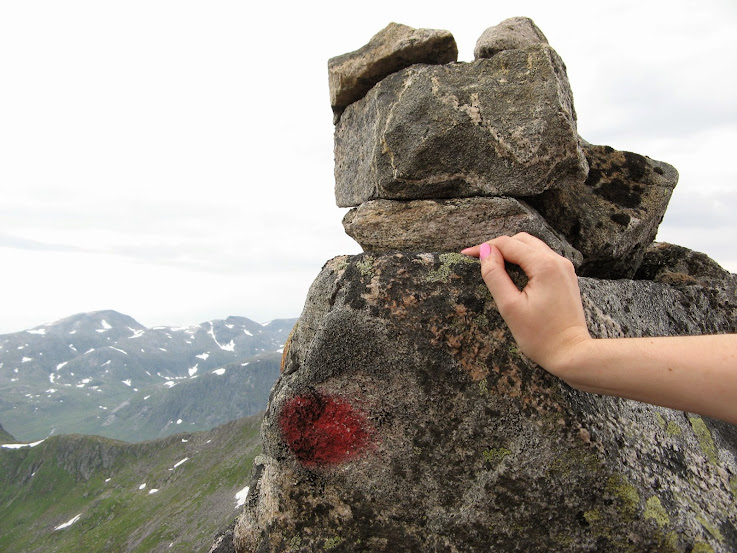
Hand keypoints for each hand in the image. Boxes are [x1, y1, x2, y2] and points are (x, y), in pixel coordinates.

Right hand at [462, 233, 590, 376]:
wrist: (571, 353)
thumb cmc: (540, 336)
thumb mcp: (509, 307)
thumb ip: (495, 276)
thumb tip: (485, 252)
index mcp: (544, 265)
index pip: (508, 244)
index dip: (484, 247)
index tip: (466, 255)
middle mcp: (557, 261)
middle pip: (522, 241)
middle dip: (498, 247)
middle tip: (479, 260)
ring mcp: (565, 268)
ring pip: (533, 247)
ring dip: (512, 252)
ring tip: (493, 265)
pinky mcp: (566, 277)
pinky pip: (543, 258)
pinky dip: (525, 260)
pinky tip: (514, 273)